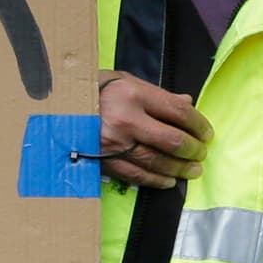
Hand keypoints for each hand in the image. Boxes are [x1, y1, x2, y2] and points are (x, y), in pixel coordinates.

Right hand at [98, 68, 209, 187]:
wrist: (55, 107)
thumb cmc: (93, 89)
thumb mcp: (126, 81)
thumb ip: (157, 95)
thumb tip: (186, 104)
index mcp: (133, 94)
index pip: (177, 112)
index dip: (198, 124)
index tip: (207, 133)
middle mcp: (126, 119)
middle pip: (171, 140)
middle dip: (192, 150)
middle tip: (201, 154)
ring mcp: (114, 143)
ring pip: (156, 161)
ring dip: (179, 168)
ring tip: (193, 171)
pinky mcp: (104, 161)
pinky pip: (136, 175)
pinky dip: (156, 180)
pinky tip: (169, 181)